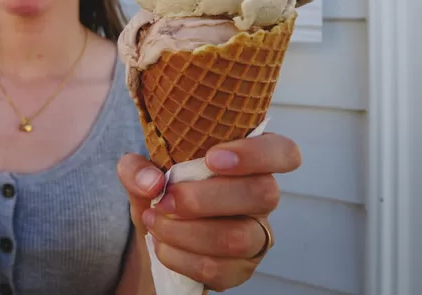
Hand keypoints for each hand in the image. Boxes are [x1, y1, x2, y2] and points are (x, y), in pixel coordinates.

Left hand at [117, 133, 301, 291]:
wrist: (154, 233)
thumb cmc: (161, 190)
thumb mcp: (142, 173)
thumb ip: (138, 168)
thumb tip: (151, 181)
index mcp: (249, 161)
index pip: (283, 152)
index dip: (256, 155)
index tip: (212, 158)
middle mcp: (261, 196)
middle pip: (262, 194)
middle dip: (204, 199)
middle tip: (165, 200)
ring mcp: (256, 235)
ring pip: (239, 237)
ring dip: (187, 232)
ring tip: (155, 222)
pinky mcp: (241, 268)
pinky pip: (219, 268)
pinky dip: (180, 257)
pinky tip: (161, 245)